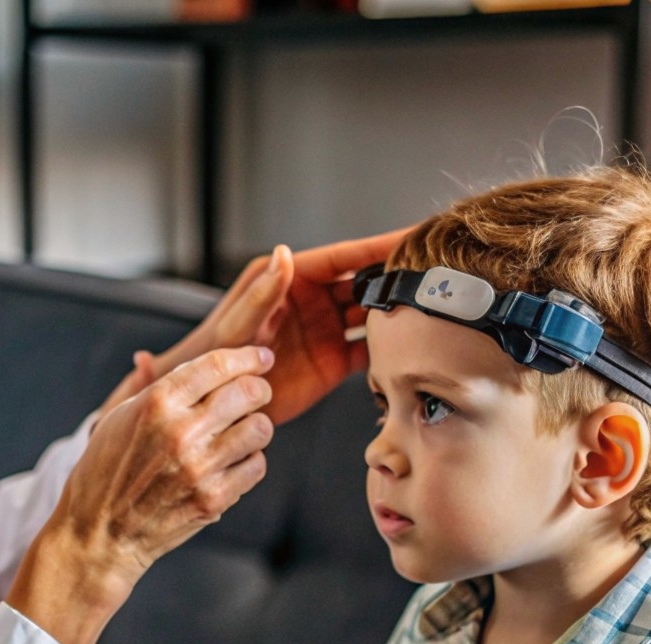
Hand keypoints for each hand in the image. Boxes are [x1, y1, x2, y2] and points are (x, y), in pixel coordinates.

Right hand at [7, 346, 275, 643]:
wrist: (99, 533)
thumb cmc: (105, 470)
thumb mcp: (118, 417)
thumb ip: (150, 386)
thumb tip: (157, 358)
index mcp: (156, 403)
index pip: (219, 365)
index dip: (248, 357)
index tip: (261, 358)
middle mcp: (181, 431)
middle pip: (249, 392)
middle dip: (257, 389)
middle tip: (254, 395)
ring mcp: (200, 467)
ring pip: (260, 428)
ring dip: (254, 426)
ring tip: (238, 432)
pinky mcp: (213, 498)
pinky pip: (256, 466)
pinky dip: (249, 461)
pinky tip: (229, 463)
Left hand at [143, 227, 409, 425]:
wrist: (213, 402)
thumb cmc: (214, 355)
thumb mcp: (237, 323)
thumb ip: (262, 292)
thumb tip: (284, 255)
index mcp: (293, 279)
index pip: (346, 257)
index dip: (380, 245)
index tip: (415, 234)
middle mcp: (316, 301)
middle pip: (367, 281)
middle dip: (400, 274)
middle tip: (437, 271)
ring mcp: (327, 331)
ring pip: (374, 314)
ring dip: (400, 311)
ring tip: (435, 308)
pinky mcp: (333, 363)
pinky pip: (371, 352)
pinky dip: (392, 350)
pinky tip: (412, 349)